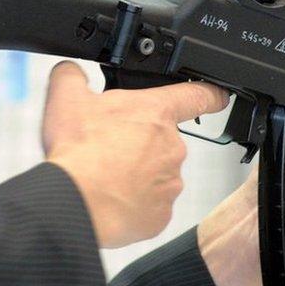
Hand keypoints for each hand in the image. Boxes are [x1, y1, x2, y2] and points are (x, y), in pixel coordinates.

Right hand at [42, 62, 229, 247]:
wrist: (77, 201)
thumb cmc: (78, 151)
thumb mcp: (67, 99)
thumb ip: (73, 77)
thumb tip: (71, 72)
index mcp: (156, 113)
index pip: (197, 96)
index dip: (209, 94)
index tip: (217, 96)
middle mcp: (172, 146)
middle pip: (161, 142)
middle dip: (138, 145)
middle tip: (108, 151)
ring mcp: (171, 181)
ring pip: (155, 175)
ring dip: (134, 176)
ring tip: (104, 177)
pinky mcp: (162, 213)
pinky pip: (150, 205)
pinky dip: (132, 204)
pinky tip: (110, 199)